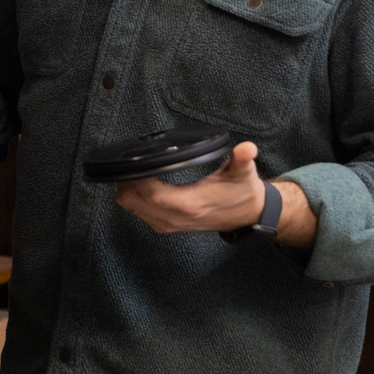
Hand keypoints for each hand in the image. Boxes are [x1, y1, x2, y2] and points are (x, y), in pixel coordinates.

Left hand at [115, 141, 265, 233]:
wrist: (247, 215)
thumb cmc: (241, 191)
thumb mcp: (243, 172)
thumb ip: (242, 159)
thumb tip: (247, 148)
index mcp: (189, 204)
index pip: (152, 195)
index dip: (138, 178)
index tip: (135, 160)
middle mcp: (174, 217)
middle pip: (132, 202)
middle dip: (126, 180)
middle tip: (132, 161)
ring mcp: (168, 223)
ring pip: (131, 208)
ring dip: (128, 189)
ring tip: (134, 169)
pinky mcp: (166, 224)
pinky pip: (138, 212)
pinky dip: (133, 197)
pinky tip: (140, 182)